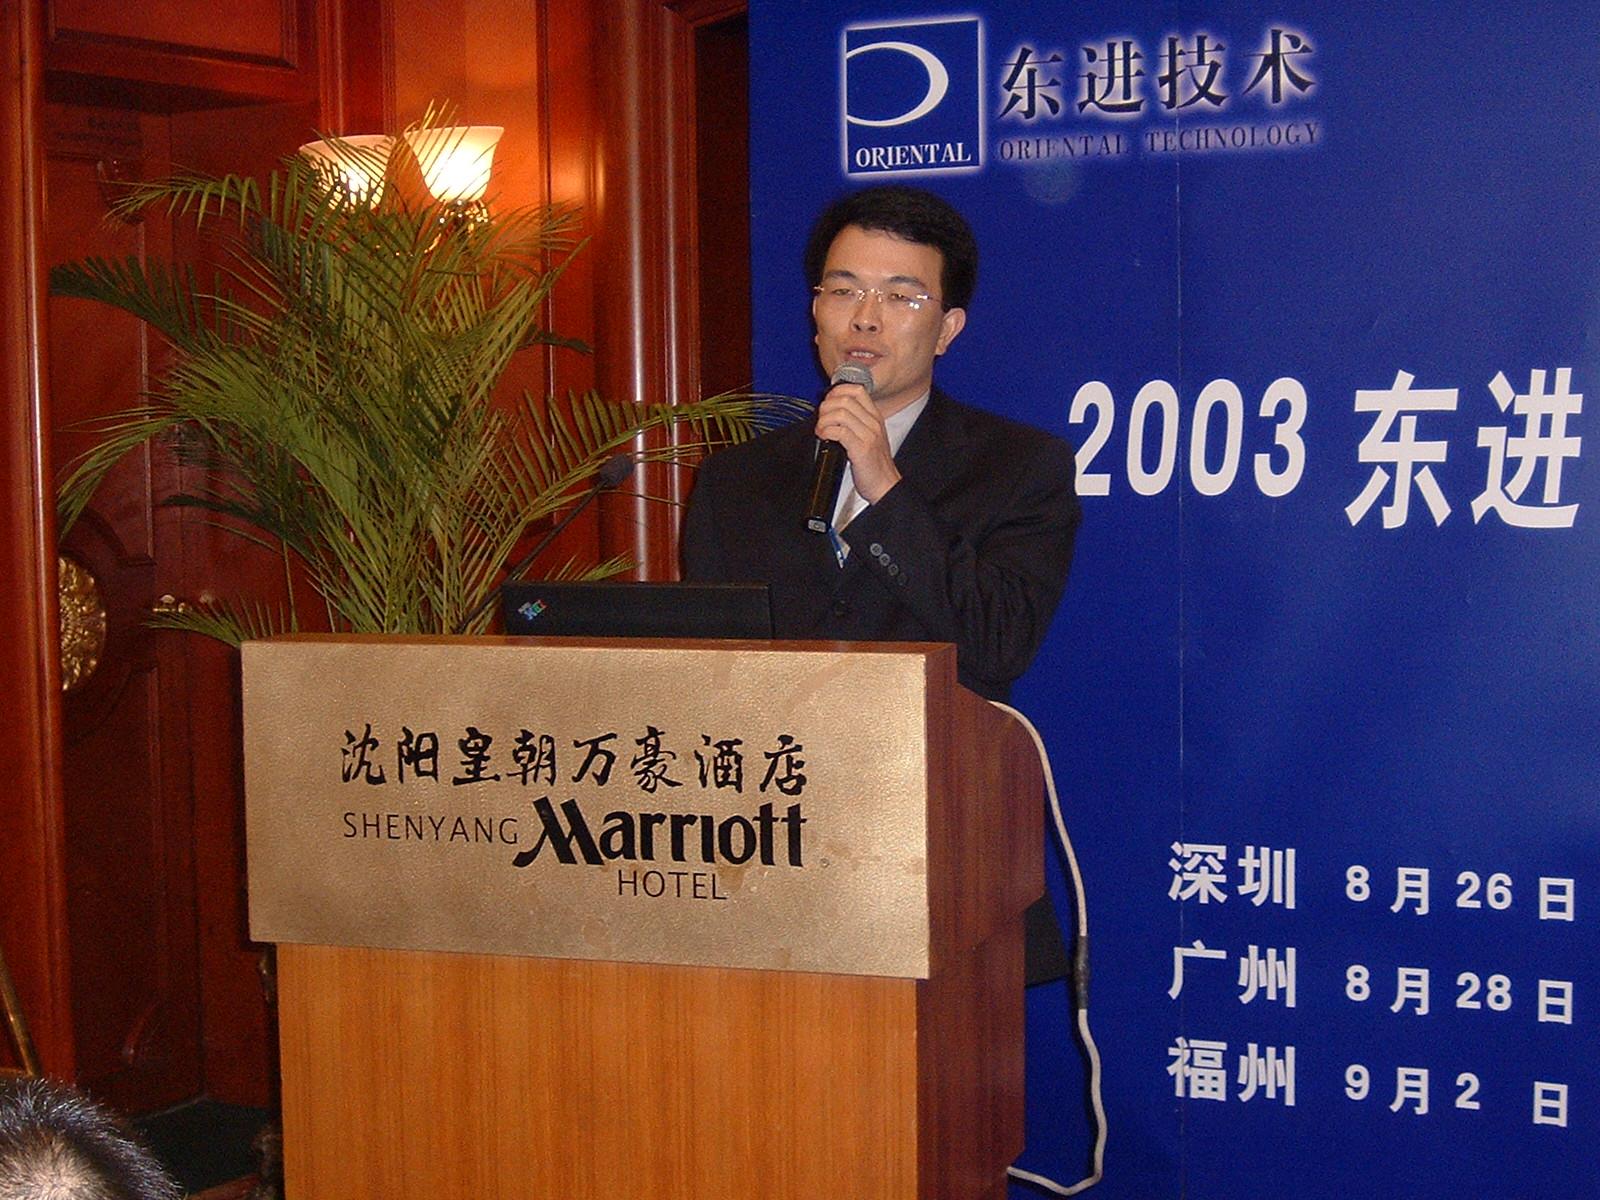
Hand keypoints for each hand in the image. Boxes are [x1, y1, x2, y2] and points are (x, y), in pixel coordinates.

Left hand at [816, 382, 901, 502]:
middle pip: (844, 399)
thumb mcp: (869, 436)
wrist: (885, 485)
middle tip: (821, 419)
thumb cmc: (873, 464)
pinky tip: (823, 437)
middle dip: (826, 407)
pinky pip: (839, 432)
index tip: (827, 402)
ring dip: (824, 420)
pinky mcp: (861, 449)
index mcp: (875, 417)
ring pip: (840, 414)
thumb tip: (831, 412)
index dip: (837, 391)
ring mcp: (868, 435)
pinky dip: (826, 432)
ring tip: (821, 430)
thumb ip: (855, 422)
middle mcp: (873, 423)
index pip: (857, 390)